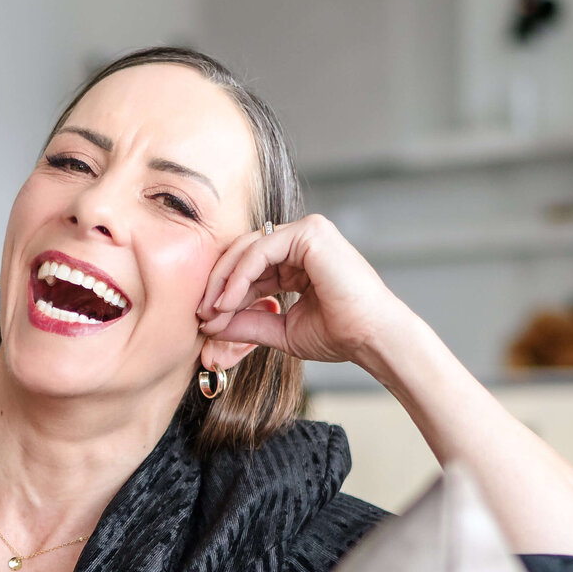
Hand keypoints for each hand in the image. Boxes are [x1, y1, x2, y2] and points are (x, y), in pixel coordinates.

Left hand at [197, 213, 407, 367]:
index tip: (206, 321)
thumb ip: (247, 323)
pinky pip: (260, 250)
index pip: (250, 268)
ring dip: (223, 282)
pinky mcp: (309, 233)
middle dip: (218, 284)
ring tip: (211, 312)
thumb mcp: (281, 329)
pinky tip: (227, 302)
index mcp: (298, 260)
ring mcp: (307, 232)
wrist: (372, 339)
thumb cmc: (340, 335)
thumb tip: (209, 325)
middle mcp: (302, 241)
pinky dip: (238, 276)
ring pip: (247, 248)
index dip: (226, 293)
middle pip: (243, 253)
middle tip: (200, 315)